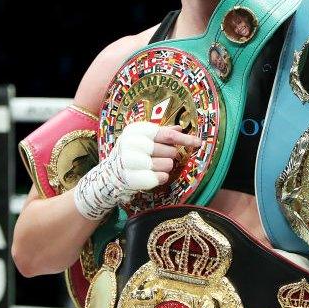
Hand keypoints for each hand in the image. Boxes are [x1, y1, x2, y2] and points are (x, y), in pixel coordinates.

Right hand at [73, 122, 200, 219]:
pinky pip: (159, 178)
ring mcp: (128, 161)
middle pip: (169, 151)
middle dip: (170, 155)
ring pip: (166, 165)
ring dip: (165, 167)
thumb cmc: (133, 153)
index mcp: (135, 130)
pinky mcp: (131, 178)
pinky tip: (152, 176)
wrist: (110, 174)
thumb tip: (180, 128)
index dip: (184, 139)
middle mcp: (130, 143)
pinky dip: (160, 178)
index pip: (166, 134)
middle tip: (160, 157)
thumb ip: (162, 133)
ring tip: (154, 166)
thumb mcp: (144, 139)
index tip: (198, 143)